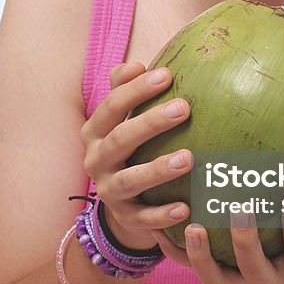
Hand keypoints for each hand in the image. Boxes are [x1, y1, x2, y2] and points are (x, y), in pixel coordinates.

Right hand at [80, 61, 192, 249]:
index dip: (136, 90)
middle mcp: (96, 160)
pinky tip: (186, 208)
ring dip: (157, 170)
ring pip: (129, 181)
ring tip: (189, 158)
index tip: (166, 75)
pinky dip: (162, 215)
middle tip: (184, 108)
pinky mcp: (125, 218)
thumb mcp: (121, 118)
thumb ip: (124, 89)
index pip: (112, 106)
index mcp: (95, 131)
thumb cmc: (130, 146)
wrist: (123, 201)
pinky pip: (142, 218)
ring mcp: (109, 191)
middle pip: (119, 139)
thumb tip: (137, 65)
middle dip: (150, 123)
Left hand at [150, 192, 283, 283]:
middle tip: (239, 207)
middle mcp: (268, 282)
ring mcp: (236, 281)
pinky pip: (185, 267)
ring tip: (191, 225)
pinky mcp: (211, 272)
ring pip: (215, 279)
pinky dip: (171, 249)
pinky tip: (158, 224)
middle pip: (255, 271)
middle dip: (246, 242)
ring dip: (201, 256)